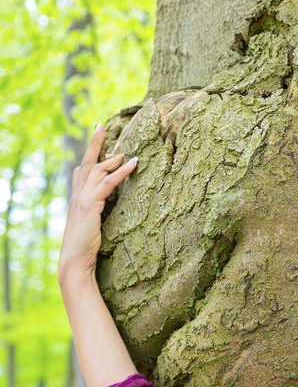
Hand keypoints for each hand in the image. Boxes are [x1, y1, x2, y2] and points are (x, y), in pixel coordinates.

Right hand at [59, 123, 137, 282]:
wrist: (74, 261)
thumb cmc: (85, 249)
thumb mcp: (91, 228)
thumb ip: (96, 216)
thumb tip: (106, 211)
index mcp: (77, 199)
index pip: (81, 171)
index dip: (90, 157)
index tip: (101, 147)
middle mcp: (77, 195)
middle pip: (86, 162)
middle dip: (94, 143)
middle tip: (101, 126)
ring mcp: (82, 198)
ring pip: (96, 169)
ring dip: (112, 157)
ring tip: (127, 151)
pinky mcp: (90, 204)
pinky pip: (108, 182)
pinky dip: (122, 171)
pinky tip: (133, 163)